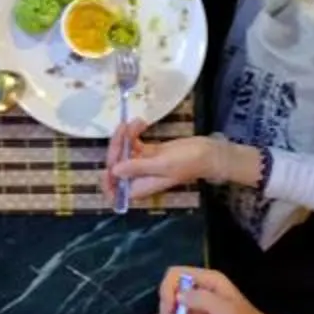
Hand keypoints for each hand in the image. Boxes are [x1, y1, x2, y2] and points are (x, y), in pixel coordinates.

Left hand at [103, 131, 241, 206]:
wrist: (207, 154)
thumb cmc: (188, 163)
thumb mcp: (162, 165)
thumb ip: (138, 168)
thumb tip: (114, 171)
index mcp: (140, 187)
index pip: (114, 191)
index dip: (106, 181)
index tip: (108, 162)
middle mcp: (137, 178)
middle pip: (115, 165)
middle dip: (116, 146)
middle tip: (123, 129)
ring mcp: (142, 164)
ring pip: (123, 151)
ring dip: (125, 136)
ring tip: (135, 123)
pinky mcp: (148, 152)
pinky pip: (133, 143)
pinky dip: (133, 132)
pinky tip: (142, 122)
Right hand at [141, 264, 281, 313]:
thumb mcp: (227, 311)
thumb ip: (202, 300)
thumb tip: (177, 296)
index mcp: (208, 280)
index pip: (176, 274)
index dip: (168, 289)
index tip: (169, 309)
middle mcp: (200, 290)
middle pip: (170, 293)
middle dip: (167, 312)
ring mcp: (198, 307)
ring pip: (172, 311)